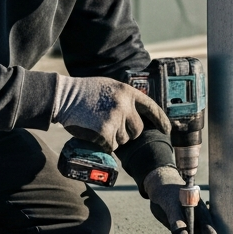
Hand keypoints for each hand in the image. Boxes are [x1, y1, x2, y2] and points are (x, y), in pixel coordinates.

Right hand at [51, 75, 170, 150]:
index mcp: (128, 92)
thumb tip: (138, 115)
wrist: (65, 96)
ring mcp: (115, 119)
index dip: (161, 120)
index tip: (167, 130)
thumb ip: (125, 99)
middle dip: (127, 133)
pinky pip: (111, 146)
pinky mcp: (105, 132)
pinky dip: (103, 143)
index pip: (151, 108)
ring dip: (113, 138)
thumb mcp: (111, 88)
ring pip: (123, 140)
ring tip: (98, 125)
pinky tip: (94, 132)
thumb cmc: (86, 92)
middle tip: (111, 126)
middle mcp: (125, 106)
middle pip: (137, 130)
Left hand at [145, 166, 216, 233]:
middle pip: (203, 233)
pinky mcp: (183, 230)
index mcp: (198, 207)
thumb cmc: (167, 193)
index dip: (210, 229)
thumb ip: (175, 219)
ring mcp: (191, 224)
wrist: (160, 190)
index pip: (207, 219)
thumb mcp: (169, 204)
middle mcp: (197, 217)